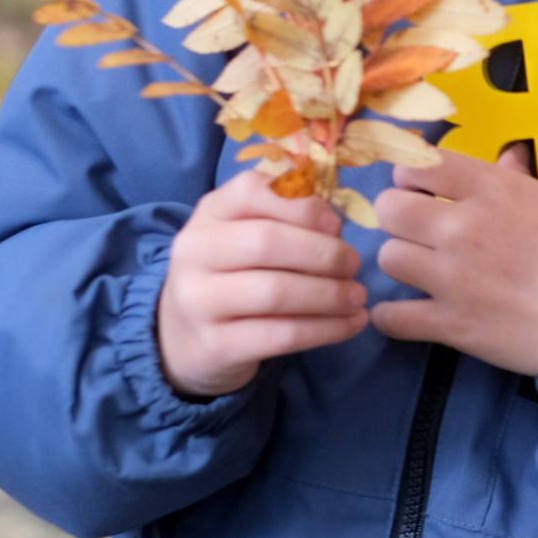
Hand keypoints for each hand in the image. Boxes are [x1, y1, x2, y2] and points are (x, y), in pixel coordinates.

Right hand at [157, 172, 367, 398]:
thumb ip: (287, 218)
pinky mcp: (214, 346)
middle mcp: (195, 251)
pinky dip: (326, 329)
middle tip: (354, 265)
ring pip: (275, 293)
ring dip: (330, 295)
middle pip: (267, 242)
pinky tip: (350, 324)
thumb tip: (336, 222)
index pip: (252, 190)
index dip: (302, 205)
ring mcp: (198, 301)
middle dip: (323, 253)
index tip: (335, 224)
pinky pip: (281, 335)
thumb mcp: (246, 234)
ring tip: (357, 297)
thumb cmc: (233, 275)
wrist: (181, 340)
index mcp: (210, 213)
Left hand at [369, 144, 537, 377]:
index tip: (422, 191)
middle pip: (390, 208)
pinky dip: (395, 318)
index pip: (419, 165)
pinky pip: (391, 317)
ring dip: (402, 264)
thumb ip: (518, 179)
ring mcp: (452, 277)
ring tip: (422, 273)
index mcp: (493, 189)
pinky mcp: (450, 325)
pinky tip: (411, 315)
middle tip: (418, 232)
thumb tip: (508, 156)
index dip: (412, 177)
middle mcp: (463, 227)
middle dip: (399, 217)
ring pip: (387, 258)